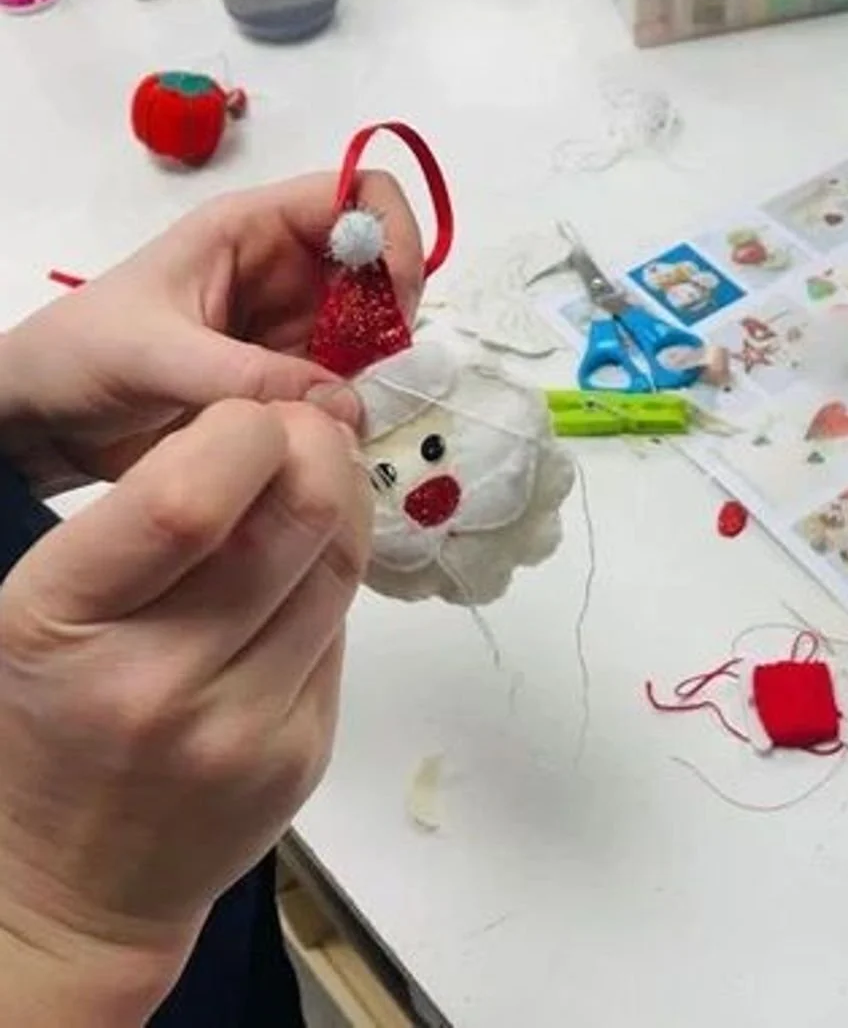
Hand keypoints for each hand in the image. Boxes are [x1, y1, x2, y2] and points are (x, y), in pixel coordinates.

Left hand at [0, 171, 422, 492]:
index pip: (359, 195)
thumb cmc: (81, 356)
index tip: (396, 304)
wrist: (39, 417)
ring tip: (345, 413)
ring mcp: (288, 323)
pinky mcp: (285, 373)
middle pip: (378, 265)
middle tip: (377, 374)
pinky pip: (344, 379)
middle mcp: (282, 268)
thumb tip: (349, 407)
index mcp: (250, 229)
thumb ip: (251, 379)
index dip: (394, 236)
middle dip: (391, 314)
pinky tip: (330, 432)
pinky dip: (351, 403)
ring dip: (373, 367)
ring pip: (369, 328)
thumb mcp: (158, 357)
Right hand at [0, 398, 368, 1023]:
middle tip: (301, 430)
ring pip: (340, 564)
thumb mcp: (45, 605)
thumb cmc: (44, 721)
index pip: (189, 498)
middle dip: (317, 445)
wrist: (66, 892)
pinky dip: (332, 576)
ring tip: (314, 481)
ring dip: (342, 500)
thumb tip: (265, 433)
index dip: (246, 428)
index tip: (246, 416)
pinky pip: (343, 627)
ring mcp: (245, 728)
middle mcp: (159, 681)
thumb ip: (146, 520)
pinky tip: (301, 570)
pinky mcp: (304, 754)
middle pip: (298, 517)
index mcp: (64, 622)